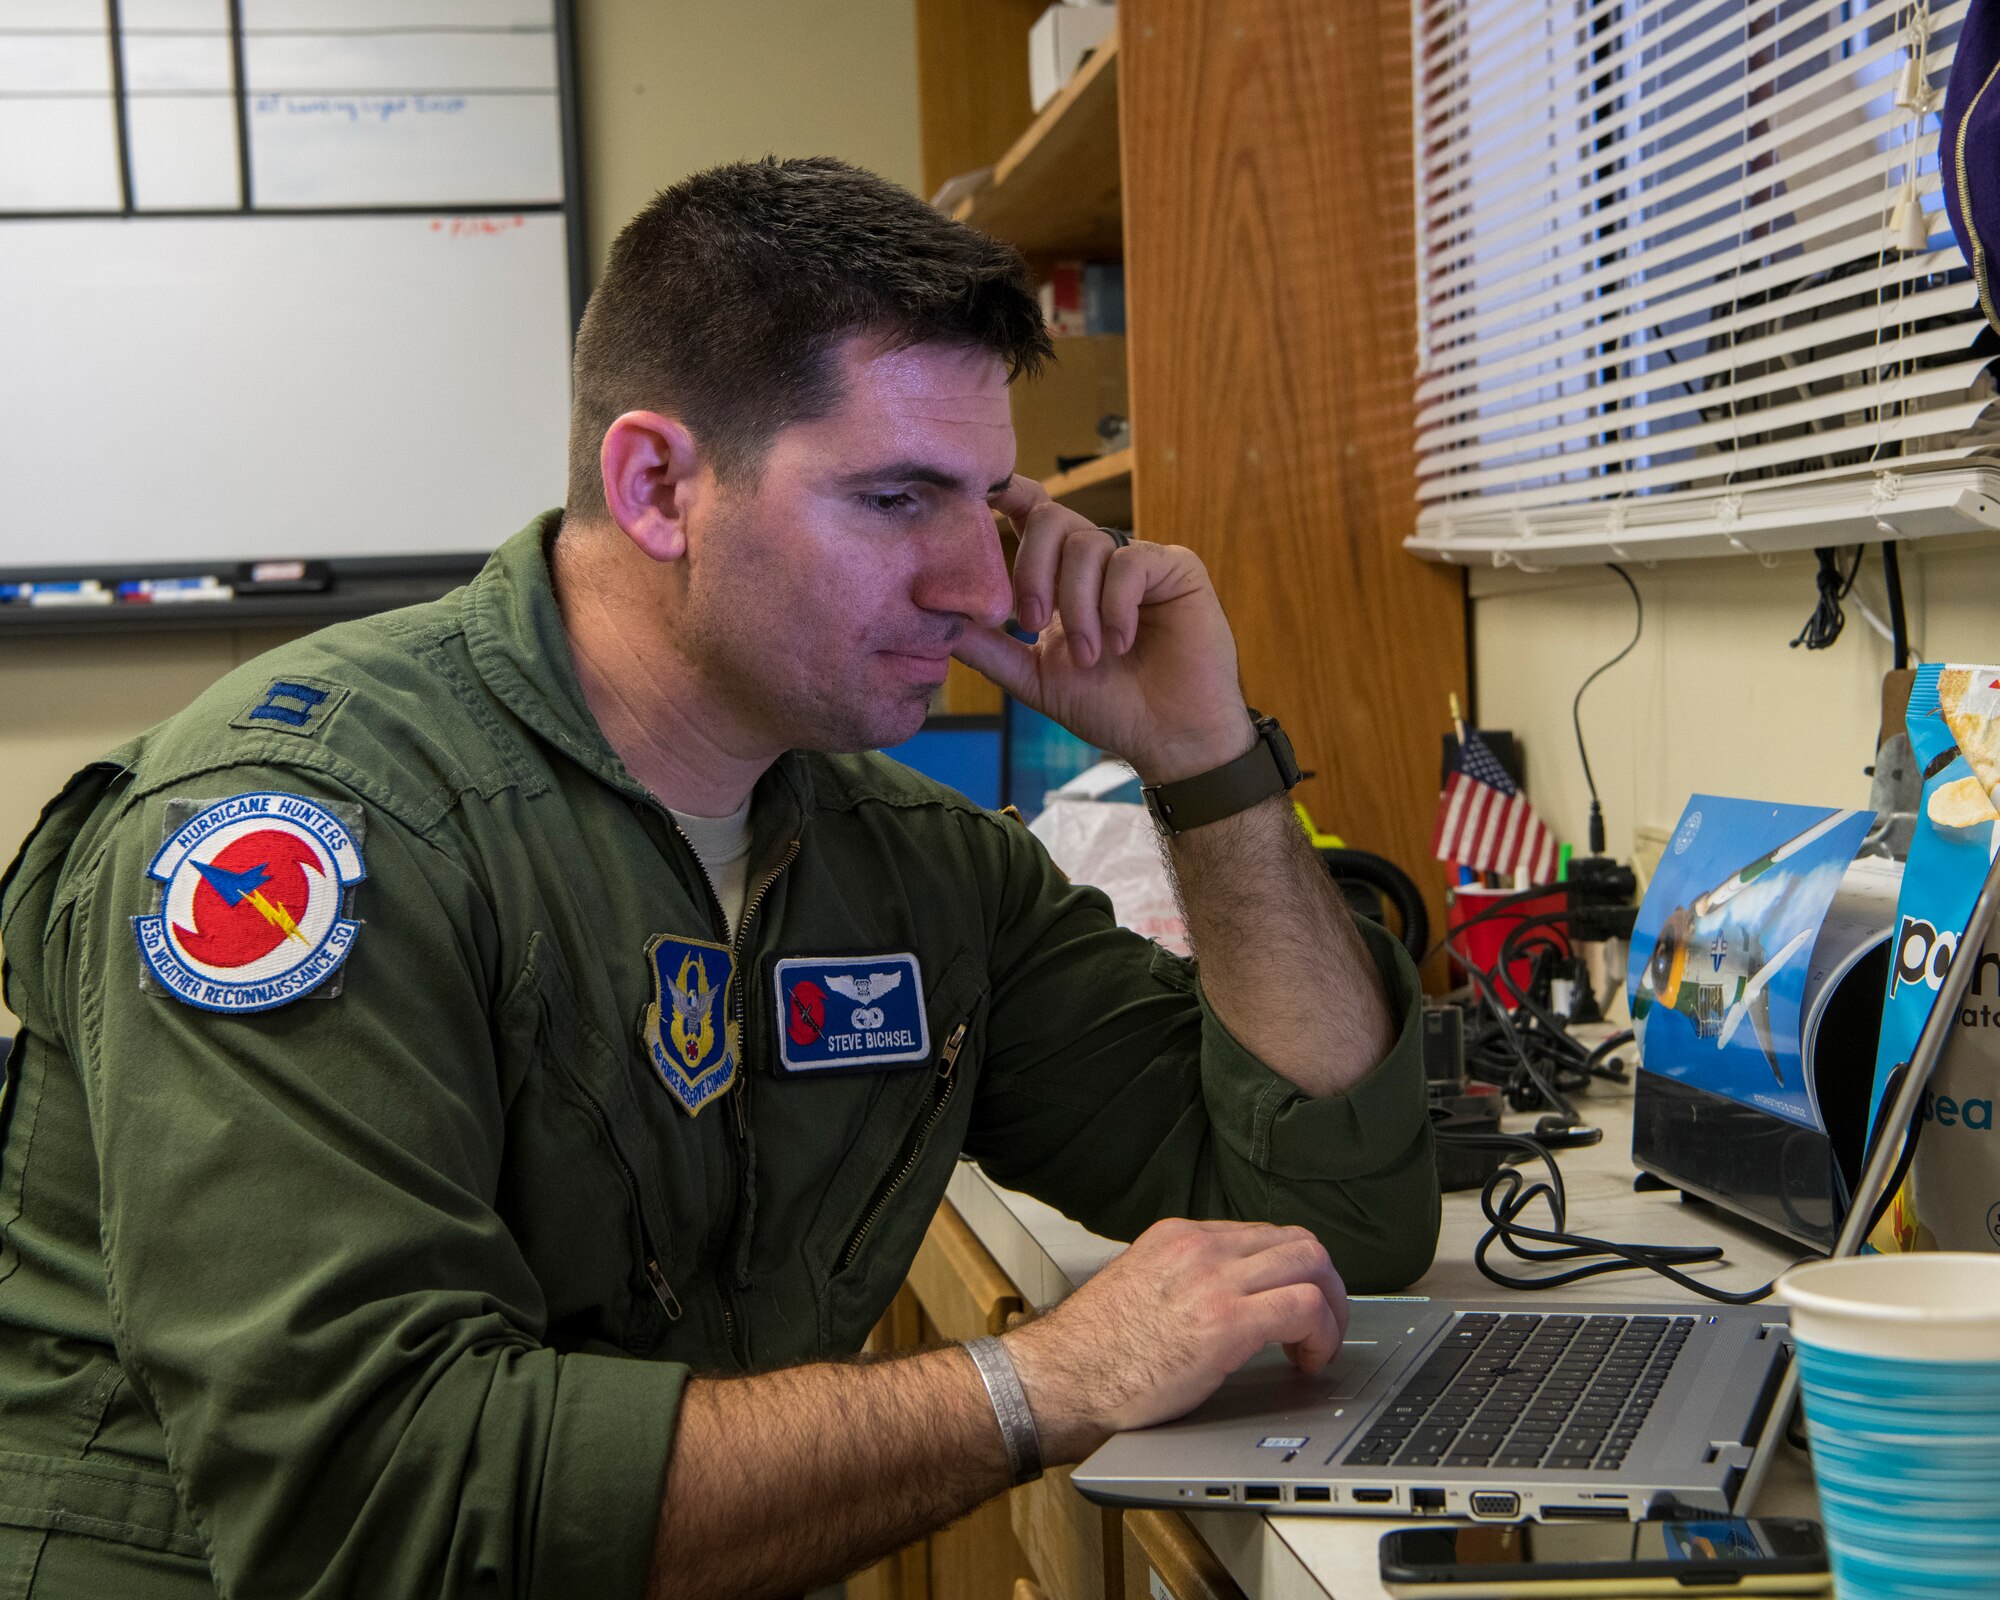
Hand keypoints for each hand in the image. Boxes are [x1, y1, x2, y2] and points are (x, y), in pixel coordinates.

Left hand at [949, 477, 1254, 783]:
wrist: (1166, 738)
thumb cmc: (1108, 707)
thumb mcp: (1034, 676)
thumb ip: (989, 648)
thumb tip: (939, 622)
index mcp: (1063, 576)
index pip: (1032, 515)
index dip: (1007, 494)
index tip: (979, 494)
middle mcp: (1099, 559)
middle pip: (1050, 518)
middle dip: (1031, 570)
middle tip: (1033, 623)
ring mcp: (1137, 560)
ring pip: (1086, 544)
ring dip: (1077, 607)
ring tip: (1090, 655)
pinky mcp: (1175, 568)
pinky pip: (1129, 563)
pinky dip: (1115, 607)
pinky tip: (1120, 643)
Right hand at [1000, 1218, 1350, 1461]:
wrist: (1056, 1381)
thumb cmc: (1089, 1355)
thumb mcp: (1140, 1290)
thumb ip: (1181, 1283)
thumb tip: (1219, 1302)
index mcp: (1177, 1236)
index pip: (1263, 1235)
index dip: (1292, 1273)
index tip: (1296, 1306)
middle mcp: (1199, 1247)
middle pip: (1298, 1242)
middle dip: (1325, 1284)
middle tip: (1323, 1326)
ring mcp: (1214, 1279)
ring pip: (1312, 1265)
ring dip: (1333, 1309)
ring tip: (1320, 1347)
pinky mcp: (1226, 1322)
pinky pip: (1305, 1308)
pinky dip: (1324, 1334)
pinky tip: (1309, 1362)